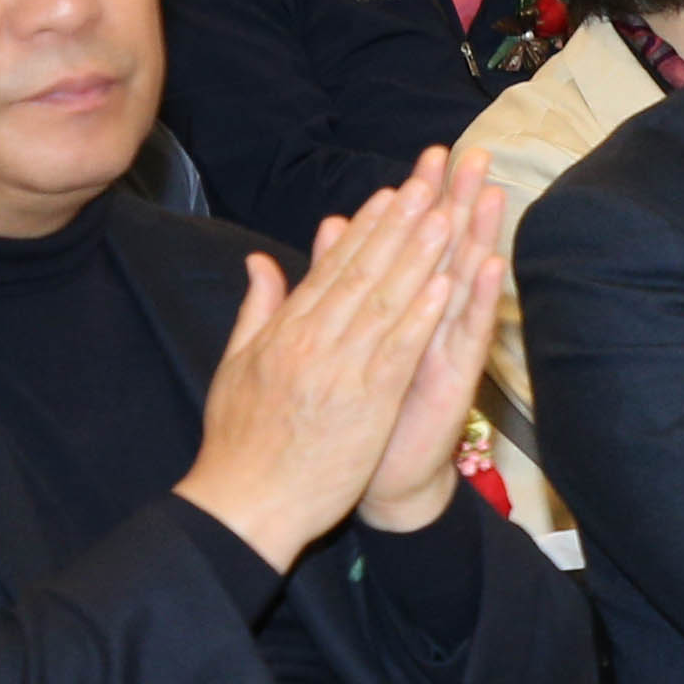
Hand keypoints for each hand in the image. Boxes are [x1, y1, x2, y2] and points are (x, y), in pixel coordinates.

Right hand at [176, 151, 503, 568]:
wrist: (244, 502)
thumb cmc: (240, 441)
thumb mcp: (236, 365)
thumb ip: (256, 309)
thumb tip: (262, 262)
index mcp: (284, 330)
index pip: (332, 268)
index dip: (366, 228)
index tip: (392, 194)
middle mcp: (312, 340)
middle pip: (363, 270)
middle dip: (399, 224)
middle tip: (430, 181)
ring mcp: (340, 368)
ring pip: (386, 299)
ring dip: (419, 254)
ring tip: (448, 213)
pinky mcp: (365, 401)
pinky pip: (400, 348)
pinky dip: (423, 313)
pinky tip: (447, 281)